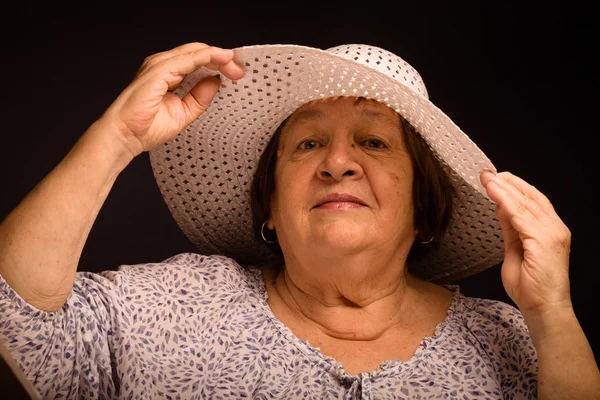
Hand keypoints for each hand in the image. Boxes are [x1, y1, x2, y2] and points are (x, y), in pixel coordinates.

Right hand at [101, 42, 244, 156]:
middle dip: (223, 59)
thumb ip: (200, 97)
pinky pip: (189, 59)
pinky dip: (207, 56)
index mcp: (169, 74)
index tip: (237, 74)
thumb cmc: (146, 127)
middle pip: (199, 52)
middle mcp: (164, 65)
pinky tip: (221, 59)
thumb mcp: (184, 113)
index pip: (198, 60)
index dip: (219, 63)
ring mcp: (160, 65)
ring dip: (218, 56)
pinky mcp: (159, 70)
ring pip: (196, 51)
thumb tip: (216, 81)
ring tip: (235, 67)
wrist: (125, 136)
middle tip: (240, 71)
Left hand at [480, 170, 571, 315]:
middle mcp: (555, 228)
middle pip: (530, 197)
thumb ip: (510, 229)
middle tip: (486, 172)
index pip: (532, 200)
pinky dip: (506, 202)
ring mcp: (552, 233)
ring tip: (486, 177)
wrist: (543, 309)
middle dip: (507, 182)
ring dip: (504, 188)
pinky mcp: (544, 241)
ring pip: (525, 203)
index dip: (513, 187)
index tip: (494, 178)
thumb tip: (501, 208)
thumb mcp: (515, 250)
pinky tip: (493, 193)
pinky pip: (521, 216)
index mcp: (550, 230)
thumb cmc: (530, 286)